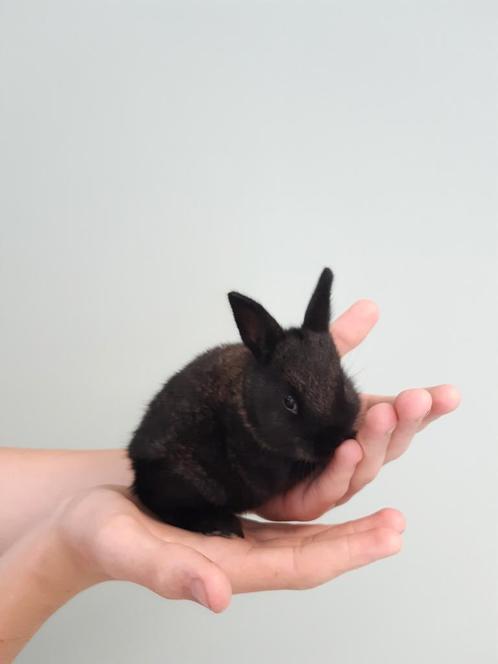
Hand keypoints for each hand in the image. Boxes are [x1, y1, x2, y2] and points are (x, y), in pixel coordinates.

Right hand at [57, 486, 403, 612]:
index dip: (345, 553)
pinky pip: (280, 508)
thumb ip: (169, 574)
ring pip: (301, 528)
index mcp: (223, 565)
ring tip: (375, 499)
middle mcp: (239, 551)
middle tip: (398, 523)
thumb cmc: (98, 532)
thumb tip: (217, 598)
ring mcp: (237, 531)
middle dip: (358, 540)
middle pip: (311, 551)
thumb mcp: (126, 546)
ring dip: (341, 515)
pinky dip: (310, 492)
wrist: (83, 512)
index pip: (299, 566)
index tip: (386, 536)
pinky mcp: (229, 508)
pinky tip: (325, 476)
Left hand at [258, 300, 460, 520]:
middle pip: (390, 442)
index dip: (426, 408)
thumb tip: (369, 306)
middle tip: (415, 398)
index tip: (447, 393)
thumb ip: (340, 341)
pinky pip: (328, 487)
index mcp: (359, 424)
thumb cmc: (281, 411)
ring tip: (382, 414)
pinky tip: (348, 448)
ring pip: (366, 465)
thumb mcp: (312, 369)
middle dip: (406, 421)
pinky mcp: (306, 498)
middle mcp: (353, 452)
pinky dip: (340, 468)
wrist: (236, 441)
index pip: (400, 416)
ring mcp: (333, 477)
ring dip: (376, 440)